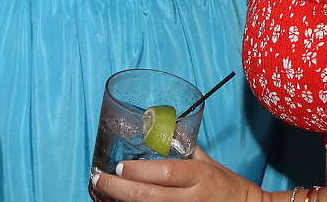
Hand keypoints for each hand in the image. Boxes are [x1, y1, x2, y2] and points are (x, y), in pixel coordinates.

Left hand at [91, 148, 264, 201]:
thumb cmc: (228, 186)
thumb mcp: (209, 164)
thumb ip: (187, 149)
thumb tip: (164, 131)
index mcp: (199, 176)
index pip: (165, 174)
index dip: (139, 171)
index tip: (118, 166)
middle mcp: (191, 198)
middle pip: (148, 197)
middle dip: (118, 189)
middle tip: (97, 179)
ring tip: (101, 195)